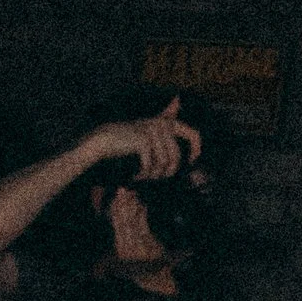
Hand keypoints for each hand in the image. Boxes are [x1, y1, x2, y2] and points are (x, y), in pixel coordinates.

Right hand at [84, 97, 200, 181]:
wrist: (105, 139)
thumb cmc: (127, 142)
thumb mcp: (149, 135)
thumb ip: (165, 133)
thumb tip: (180, 127)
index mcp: (167, 122)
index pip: (193, 134)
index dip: (196, 150)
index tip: (191, 163)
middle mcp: (162, 124)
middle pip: (176, 156)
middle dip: (168, 171)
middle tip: (157, 178)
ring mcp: (153, 132)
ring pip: (164, 163)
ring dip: (153, 175)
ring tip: (143, 176)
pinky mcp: (144, 141)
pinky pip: (151, 165)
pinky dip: (143, 174)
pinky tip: (136, 176)